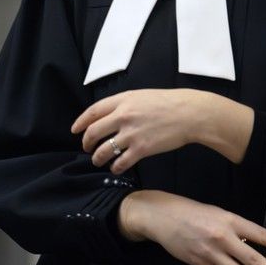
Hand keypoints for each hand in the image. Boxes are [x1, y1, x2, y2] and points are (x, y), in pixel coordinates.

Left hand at [72, 89, 252, 173]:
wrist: (190, 113)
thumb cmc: (168, 103)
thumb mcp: (141, 96)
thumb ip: (123, 104)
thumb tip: (109, 114)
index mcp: (122, 101)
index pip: (92, 112)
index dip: (80, 122)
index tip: (75, 130)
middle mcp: (123, 116)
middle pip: (93, 132)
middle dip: (86, 142)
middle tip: (86, 148)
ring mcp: (131, 133)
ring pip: (103, 150)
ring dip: (97, 157)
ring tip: (98, 160)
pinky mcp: (142, 149)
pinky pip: (121, 162)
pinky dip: (115, 167)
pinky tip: (116, 168)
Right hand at [119, 189, 265, 264]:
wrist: (160, 216)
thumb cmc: (189, 211)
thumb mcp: (216, 213)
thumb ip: (234, 228)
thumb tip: (254, 244)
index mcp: (230, 221)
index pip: (261, 235)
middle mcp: (223, 238)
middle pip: (253, 259)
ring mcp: (212, 253)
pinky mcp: (200, 264)